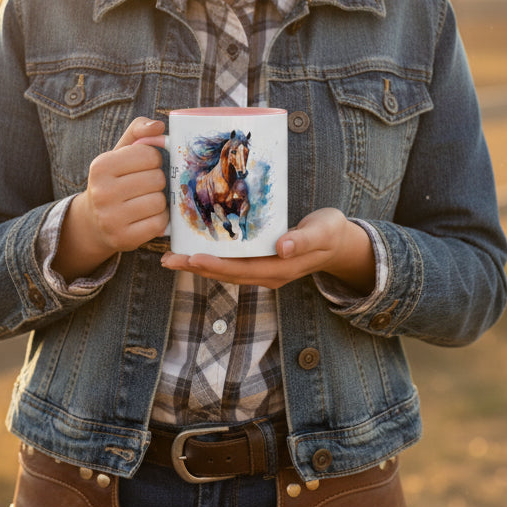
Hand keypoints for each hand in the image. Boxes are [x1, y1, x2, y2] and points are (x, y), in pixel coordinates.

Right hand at [53, 117, 167, 275]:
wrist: (94, 221)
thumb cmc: (113, 180)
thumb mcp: (120, 152)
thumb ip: (139, 131)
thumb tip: (159, 126)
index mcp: (101, 166)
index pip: (149, 155)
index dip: (153, 160)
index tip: (143, 167)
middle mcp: (102, 192)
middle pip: (157, 179)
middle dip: (157, 181)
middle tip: (144, 186)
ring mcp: (111, 218)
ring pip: (159, 202)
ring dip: (159, 201)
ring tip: (144, 201)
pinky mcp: (123, 239)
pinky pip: (159, 223)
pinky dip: (159, 219)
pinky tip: (146, 216)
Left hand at [159, 208, 375, 293]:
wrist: (338, 243)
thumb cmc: (330, 233)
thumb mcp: (323, 232)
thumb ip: (304, 240)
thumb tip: (283, 247)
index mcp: (279, 268)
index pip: (241, 270)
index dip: (216, 266)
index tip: (192, 259)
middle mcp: (266, 273)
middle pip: (225, 274)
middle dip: (195, 267)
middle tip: (167, 258)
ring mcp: (261, 269)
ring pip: (223, 270)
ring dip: (196, 264)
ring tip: (170, 256)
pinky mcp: (258, 261)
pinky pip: (229, 262)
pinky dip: (209, 257)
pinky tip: (193, 248)